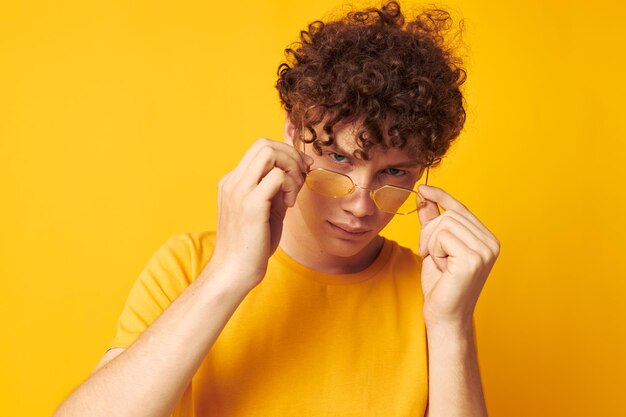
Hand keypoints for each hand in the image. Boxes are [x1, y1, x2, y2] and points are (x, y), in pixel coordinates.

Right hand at [209, 138, 311, 290]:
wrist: (233, 272)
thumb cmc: (251, 246)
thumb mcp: (265, 210)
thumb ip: (276, 191)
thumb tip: (296, 174)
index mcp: (233, 182)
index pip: (260, 149)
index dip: (286, 153)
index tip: (302, 169)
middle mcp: (232, 182)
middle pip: (263, 144)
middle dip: (290, 154)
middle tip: (302, 175)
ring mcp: (239, 191)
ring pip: (269, 153)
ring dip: (290, 167)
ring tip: (294, 192)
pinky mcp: (250, 204)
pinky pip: (277, 176)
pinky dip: (290, 185)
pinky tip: (290, 204)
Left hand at [416, 185, 499, 329]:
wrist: (443, 316)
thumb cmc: (440, 285)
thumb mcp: (434, 247)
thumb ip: (432, 222)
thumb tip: (425, 196)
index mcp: (486, 239)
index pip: (461, 209)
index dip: (441, 196)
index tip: (422, 189)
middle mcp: (491, 243)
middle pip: (449, 215)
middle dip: (429, 233)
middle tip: (429, 254)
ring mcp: (485, 251)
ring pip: (444, 224)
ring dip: (431, 244)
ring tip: (439, 263)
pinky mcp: (474, 260)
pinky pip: (442, 237)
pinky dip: (434, 252)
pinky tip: (442, 268)